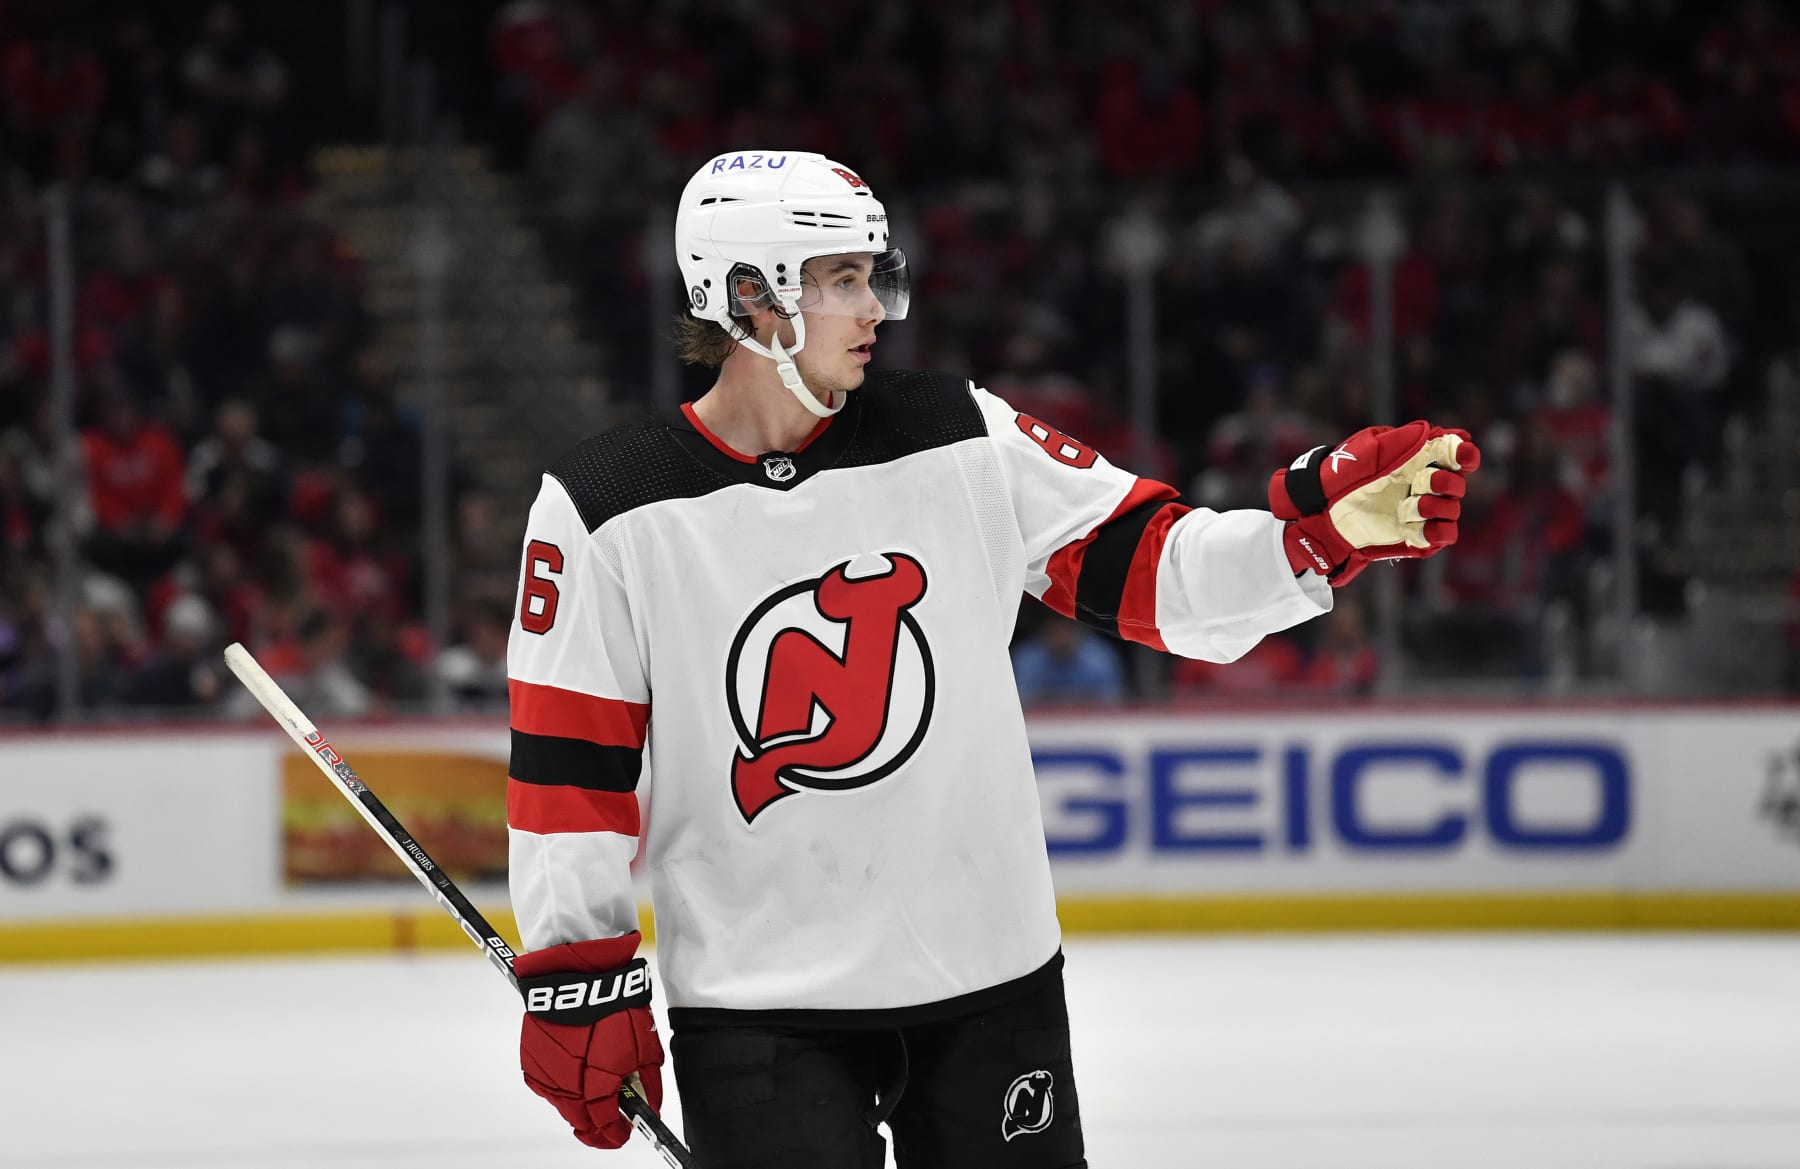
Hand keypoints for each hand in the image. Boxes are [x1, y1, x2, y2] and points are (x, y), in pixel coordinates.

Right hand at [516, 931, 663, 1148]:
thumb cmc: (614, 1004)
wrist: (577, 972)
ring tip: (595, 1082)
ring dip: (580, 1102)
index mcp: (596, 1086)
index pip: (604, 1128)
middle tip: (612, 1116)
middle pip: (581, 1122)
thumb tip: (649, 1107)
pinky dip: (564, 1083)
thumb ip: (647, 1083)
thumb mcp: (644, 1045)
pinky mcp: (530, 1061)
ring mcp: (545, 1075)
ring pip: (563, 1105)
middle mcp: (566, 1086)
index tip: (625, 1132)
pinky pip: (549, 1084)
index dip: (617, 1134)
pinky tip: (576, 1066)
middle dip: (598, 1123)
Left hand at [1270, 421, 1479, 586]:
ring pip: (1452, 509)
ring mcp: (1421, 511)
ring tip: (1405, 507)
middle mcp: (1424, 484)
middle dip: (1444, 482)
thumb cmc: (1343, 474)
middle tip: (1420, 482)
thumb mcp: (1368, 450)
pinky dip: (1436, 530)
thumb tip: (1433, 432)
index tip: (1461, 455)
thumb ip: (1401, 440)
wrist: (1321, 509)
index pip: (1456, 453)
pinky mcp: (1417, 536)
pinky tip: (1413, 525)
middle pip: (1458, 483)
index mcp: (1418, 459)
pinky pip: (1445, 535)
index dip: (1464, 453)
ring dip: (1434, 506)